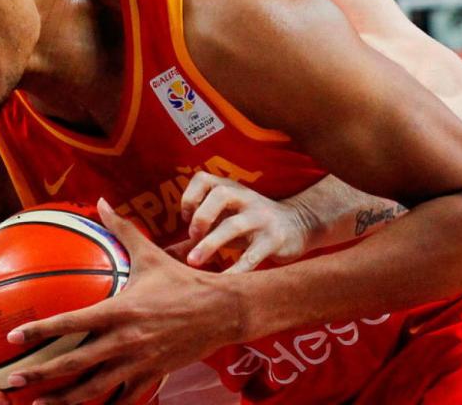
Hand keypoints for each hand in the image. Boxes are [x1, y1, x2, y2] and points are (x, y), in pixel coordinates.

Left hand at [2, 199, 245, 404]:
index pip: (71, 322)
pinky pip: (124, 398)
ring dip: (63, 399)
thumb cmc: (183, 280)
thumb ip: (122, 228)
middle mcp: (125, 340)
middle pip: (74, 363)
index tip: (14, 336)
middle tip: (12, 383)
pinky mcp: (152, 376)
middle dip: (40, 375)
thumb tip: (101, 202)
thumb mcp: (150, 253)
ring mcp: (138, 362)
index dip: (40, 330)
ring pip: (94, 388)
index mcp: (120, 309)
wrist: (222, 310)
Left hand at [178, 172, 320, 272]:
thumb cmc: (250, 225)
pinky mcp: (274, 240)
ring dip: (211, 243)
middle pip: (220, 194)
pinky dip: (236, 269)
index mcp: (230, 189)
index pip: (204, 179)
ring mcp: (261, 218)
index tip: (185, 218)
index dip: (190, 197)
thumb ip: (195, 236)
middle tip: (192, 237)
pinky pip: (253, 255)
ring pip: (234, 224)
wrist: (299, 225)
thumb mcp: (224, 222)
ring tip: (194, 262)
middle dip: (201, 216)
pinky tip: (222, 282)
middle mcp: (245, 199)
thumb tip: (162, 255)